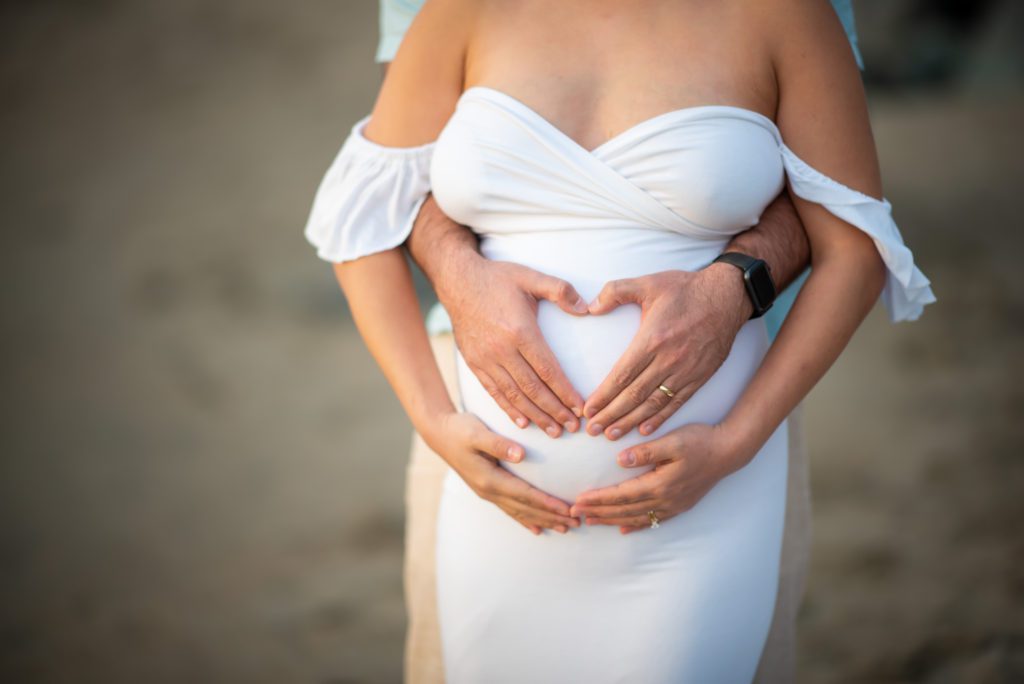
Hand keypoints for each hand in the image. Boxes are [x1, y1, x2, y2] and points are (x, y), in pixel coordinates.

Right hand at [427, 412, 579, 534]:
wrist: (439, 434)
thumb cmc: (460, 429)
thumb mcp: (477, 432)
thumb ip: (499, 444)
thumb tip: (521, 454)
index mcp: (489, 478)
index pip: (525, 494)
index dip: (547, 504)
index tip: (568, 510)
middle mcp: (489, 490)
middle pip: (526, 508)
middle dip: (552, 516)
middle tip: (577, 523)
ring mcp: (487, 493)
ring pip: (520, 512)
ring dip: (543, 520)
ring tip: (565, 528)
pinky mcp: (487, 490)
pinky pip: (510, 509)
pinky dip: (525, 520)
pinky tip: (537, 528)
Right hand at [446, 257, 588, 437]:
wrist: (457, 281)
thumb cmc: (498, 278)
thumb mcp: (531, 276)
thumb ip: (560, 290)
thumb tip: (587, 308)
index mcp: (520, 331)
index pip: (548, 369)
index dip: (565, 392)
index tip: (581, 407)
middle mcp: (502, 350)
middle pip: (533, 389)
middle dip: (555, 411)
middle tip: (573, 427)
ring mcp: (486, 359)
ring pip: (514, 395)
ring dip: (536, 416)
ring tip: (554, 431)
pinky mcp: (474, 364)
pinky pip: (494, 392)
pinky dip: (509, 409)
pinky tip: (523, 422)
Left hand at [570, 422, 751, 533]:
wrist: (729, 451)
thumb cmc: (700, 441)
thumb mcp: (673, 441)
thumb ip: (646, 451)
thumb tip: (620, 460)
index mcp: (660, 483)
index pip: (621, 495)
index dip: (598, 499)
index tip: (578, 501)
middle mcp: (665, 499)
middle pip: (625, 510)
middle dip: (598, 512)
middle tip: (575, 514)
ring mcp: (673, 505)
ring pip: (636, 518)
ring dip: (612, 521)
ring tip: (591, 522)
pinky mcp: (680, 505)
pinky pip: (653, 520)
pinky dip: (636, 526)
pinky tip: (624, 530)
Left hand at [582, 265, 749, 439]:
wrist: (728, 296)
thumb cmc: (685, 289)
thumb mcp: (648, 283)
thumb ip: (615, 291)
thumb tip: (589, 307)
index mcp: (652, 339)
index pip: (622, 375)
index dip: (603, 396)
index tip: (588, 410)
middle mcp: (668, 360)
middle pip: (633, 395)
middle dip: (610, 415)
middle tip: (592, 429)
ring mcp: (685, 371)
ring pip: (652, 403)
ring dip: (630, 421)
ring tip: (611, 435)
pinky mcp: (699, 377)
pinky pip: (676, 403)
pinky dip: (659, 418)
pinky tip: (644, 429)